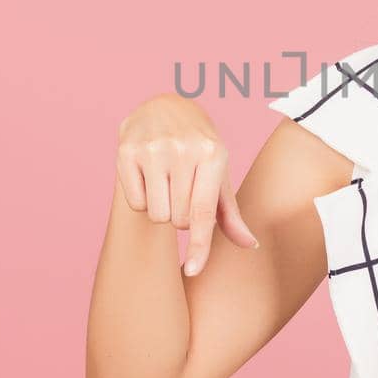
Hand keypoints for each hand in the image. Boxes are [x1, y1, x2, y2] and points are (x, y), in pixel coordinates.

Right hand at [116, 93, 259, 275]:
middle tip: (183, 190)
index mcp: (213, 154)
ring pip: (157, 215)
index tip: (193, 271)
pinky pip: (135, 203)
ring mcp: (153, 149)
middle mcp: (183, 149)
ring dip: (162, 209)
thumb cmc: (198, 147)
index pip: (204, 212)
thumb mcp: (219, 172)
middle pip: (179, 220)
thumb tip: (250, 244)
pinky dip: (141, 199)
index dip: (200, 245)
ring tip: (166, 183)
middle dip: (182, 216)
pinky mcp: (127, 151)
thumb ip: (229, 212)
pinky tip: (147, 177)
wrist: (164, 106)